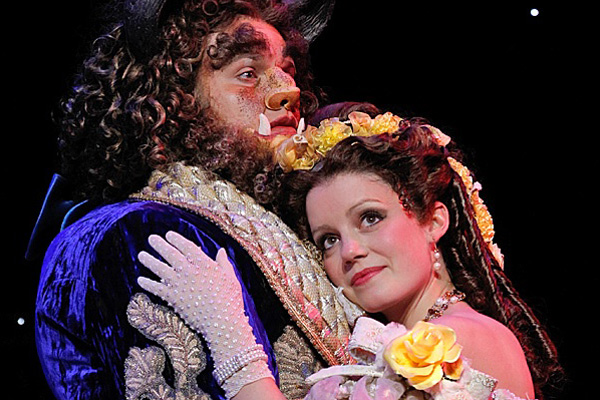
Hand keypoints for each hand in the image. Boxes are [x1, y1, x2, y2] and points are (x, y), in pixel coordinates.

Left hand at [137, 231, 272, 397]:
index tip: (169, 235)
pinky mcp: (173, 298)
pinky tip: (140, 280)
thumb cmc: (230, 301)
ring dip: (149, 260)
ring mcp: (179, 284)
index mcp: (205, 264)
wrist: (222, 323)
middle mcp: (190, 271)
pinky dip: (147, 283)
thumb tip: (221, 251)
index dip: (176, 239)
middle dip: (159, 244)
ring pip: (159, 268)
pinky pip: (156, 288)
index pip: (186, 246)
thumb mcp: (231, 278)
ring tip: (141, 255)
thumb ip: (224, 263)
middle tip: (151, 238)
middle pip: (170, 253)